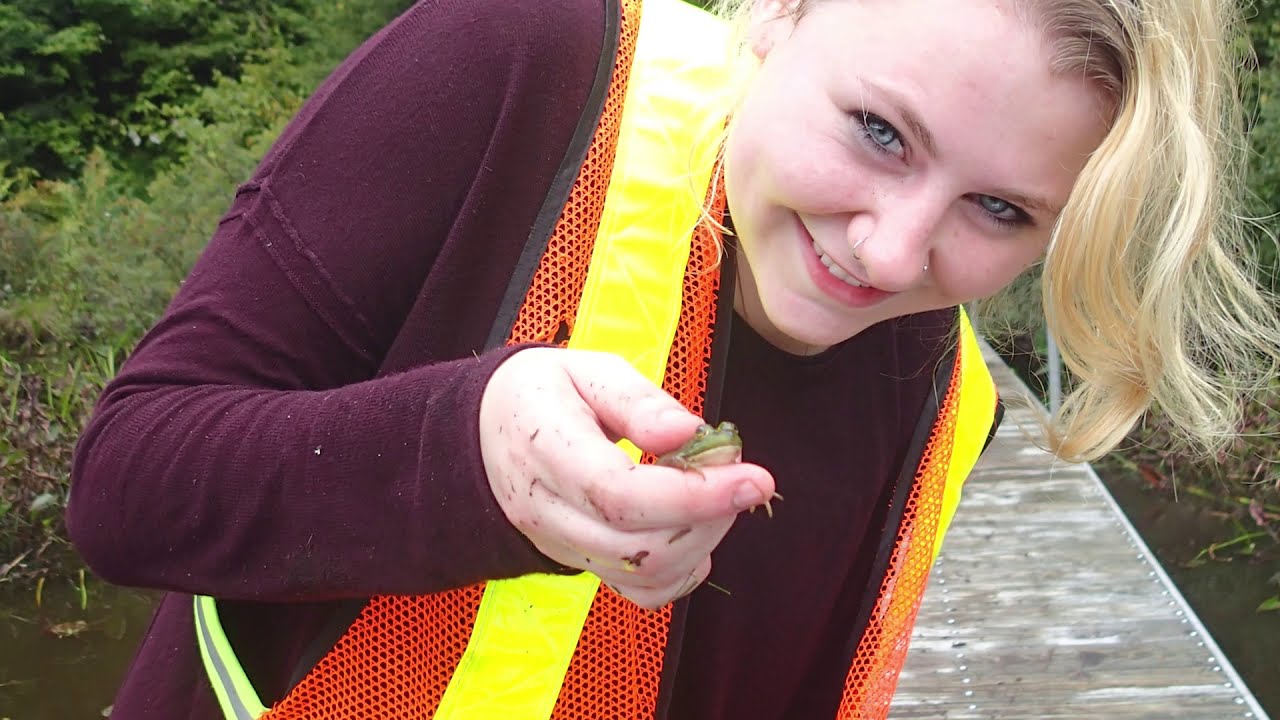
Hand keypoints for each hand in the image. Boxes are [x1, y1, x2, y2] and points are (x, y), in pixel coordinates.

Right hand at [479, 348, 774, 608]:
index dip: (693, 494)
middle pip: (638, 545)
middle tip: (741, 476)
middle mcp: (546, 510)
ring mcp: (560, 545)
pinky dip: (681, 572)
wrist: (485, 434)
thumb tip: (689, 433)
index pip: (618, 493)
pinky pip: (636, 591)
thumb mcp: (585, 369)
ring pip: (643, 573)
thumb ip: (638, 401)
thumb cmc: (543, 394)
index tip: (754, 477)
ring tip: (719, 493)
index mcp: (544, 448)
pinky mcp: (579, 563)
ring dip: (703, 539)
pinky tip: (696, 532)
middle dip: (710, 517)